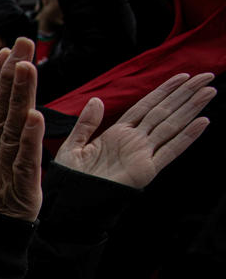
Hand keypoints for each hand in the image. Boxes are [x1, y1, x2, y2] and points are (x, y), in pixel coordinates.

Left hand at [55, 73, 215, 188]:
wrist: (70, 202)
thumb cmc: (70, 179)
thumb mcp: (74, 146)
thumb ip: (86, 124)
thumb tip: (97, 99)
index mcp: (117, 134)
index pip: (145, 107)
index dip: (164, 91)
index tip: (182, 77)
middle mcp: (133, 142)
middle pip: (164, 112)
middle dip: (185, 94)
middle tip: (206, 77)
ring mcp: (142, 155)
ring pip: (171, 126)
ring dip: (191, 109)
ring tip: (209, 91)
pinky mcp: (146, 170)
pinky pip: (170, 151)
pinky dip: (186, 137)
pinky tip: (202, 122)